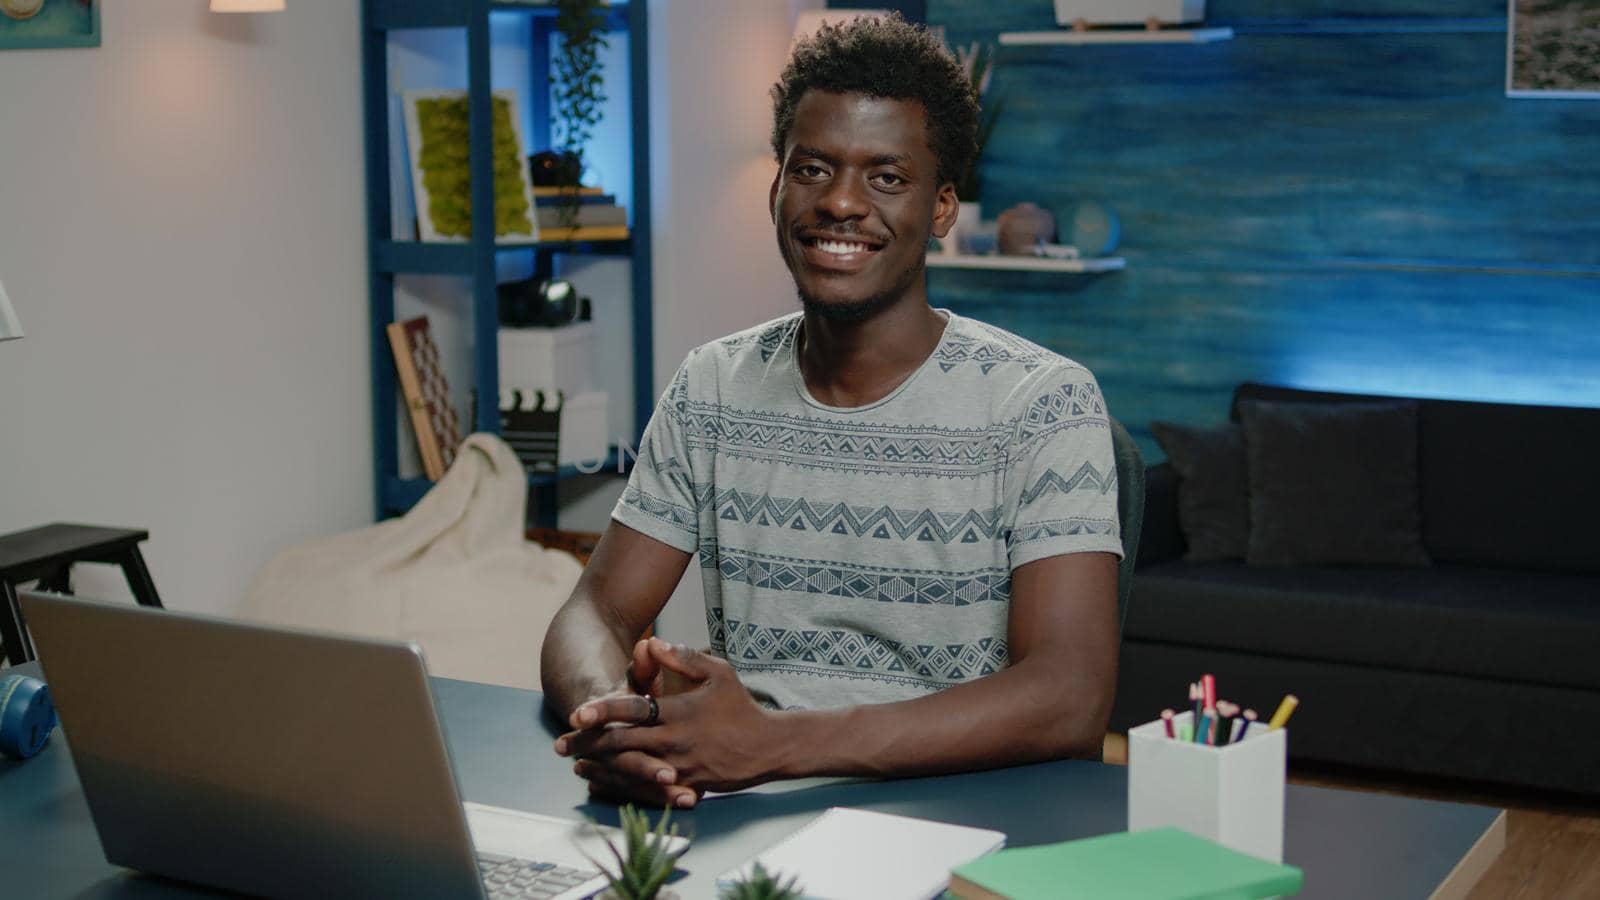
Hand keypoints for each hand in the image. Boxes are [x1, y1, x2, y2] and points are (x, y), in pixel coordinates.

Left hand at [557, 638, 787, 798]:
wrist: (768, 747)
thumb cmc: (741, 706)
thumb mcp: (718, 673)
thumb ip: (684, 658)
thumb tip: (652, 643)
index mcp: (679, 712)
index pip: (633, 710)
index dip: (603, 711)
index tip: (577, 714)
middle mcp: (675, 741)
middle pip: (621, 744)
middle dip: (587, 745)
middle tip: (560, 745)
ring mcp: (679, 767)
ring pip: (629, 771)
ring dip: (599, 768)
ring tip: (576, 765)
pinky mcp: (684, 786)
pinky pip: (646, 790)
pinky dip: (621, 787)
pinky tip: (604, 784)